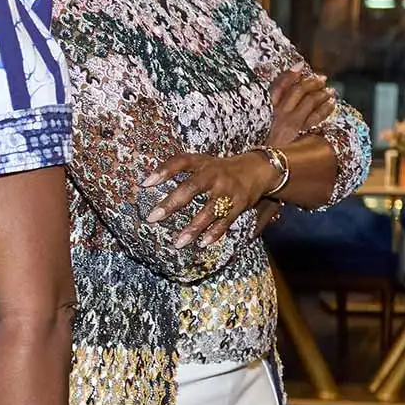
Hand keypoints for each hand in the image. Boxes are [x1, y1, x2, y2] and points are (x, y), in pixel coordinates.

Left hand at [145, 152, 282, 246]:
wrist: (259, 169)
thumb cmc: (220, 168)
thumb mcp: (201, 162)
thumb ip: (177, 167)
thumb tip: (146, 181)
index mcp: (203, 163)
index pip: (180, 162)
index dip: (163, 170)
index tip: (145, 183)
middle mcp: (214, 175)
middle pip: (191, 188)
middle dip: (172, 203)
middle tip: (153, 217)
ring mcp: (227, 191)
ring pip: (208, 211)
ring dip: (193, 228)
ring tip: (178, 242)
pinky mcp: (238, 205)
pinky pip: (225, 221)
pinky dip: (214, 233)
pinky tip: (202, 243)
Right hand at [267, 69, 336, 146]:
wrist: (268, 162)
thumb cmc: (266, 144)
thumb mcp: (264, 124)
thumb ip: (276, 109)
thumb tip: (292, 93)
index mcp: (267, 109)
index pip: (278, 86)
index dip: (290, 74)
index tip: (300, 66)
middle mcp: (278, 113)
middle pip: (297, 90)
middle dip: (311, 82)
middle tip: (322, 79)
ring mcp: (290, 122)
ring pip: (309, 101)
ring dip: (322, 93)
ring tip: (330, 90)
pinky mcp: (300, 131)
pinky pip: (316, 116)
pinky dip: (326, 108)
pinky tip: (332, 103)